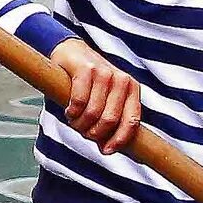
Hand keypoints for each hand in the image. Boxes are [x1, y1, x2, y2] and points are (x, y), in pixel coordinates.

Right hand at [51, 39, 142, 155]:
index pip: (131, 121)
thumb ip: (111, 119)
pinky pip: (79, 101)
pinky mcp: (86, 69)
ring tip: (74, 121)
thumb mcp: (107, 98)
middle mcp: (122, 80)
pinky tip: (70, 111)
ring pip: (93, 112)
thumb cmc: (90, 81)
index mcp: (132, 89)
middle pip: (110, 120)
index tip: (107, 150)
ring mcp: (105, 73)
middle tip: (83, 132)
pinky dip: (72, 112)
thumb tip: (108, 148)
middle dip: (94, 132)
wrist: (72, 52)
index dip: (119, 140)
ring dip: (80, 124)